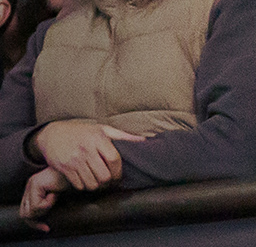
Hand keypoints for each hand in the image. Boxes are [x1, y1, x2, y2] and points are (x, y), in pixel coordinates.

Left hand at [19, 168, 68, 229]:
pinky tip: (56, 192)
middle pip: (24, 213)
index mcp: (33, 187)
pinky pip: (38, 205)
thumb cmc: (74, 182)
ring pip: (30, 211)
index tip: (46, 228)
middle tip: (47, 224)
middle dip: (36, 222)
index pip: (25, 211)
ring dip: (45, 209)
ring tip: (55, 197)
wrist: (81, 170)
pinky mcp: (36, 184)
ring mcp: (32, 183)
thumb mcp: (58, 196)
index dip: (34, 223)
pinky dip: (49, 203)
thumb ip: (47, 204)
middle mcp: (30, 185)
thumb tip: (40, 221)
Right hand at [31, 120, 146, 191]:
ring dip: (97, 186)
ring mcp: (74, 160)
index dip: (118, 171)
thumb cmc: (82, 131)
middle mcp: (86, 149)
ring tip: (98, 182)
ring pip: (91, 183)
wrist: (53, 134)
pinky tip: (86, 181)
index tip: (118, 176)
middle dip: (108, 182)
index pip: (114, 159)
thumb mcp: (102, 129)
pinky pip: (78, 185)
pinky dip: (84, 186)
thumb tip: (143, 140)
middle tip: (109, 182)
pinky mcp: (64, 168)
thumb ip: (122, 136)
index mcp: (98, 138)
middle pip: (104, 175)